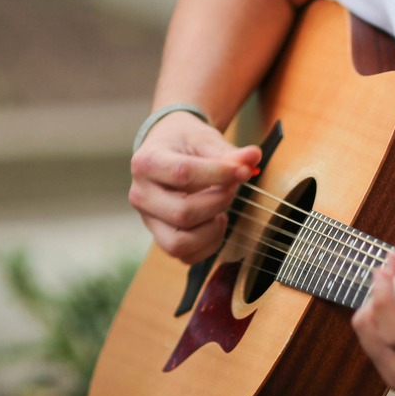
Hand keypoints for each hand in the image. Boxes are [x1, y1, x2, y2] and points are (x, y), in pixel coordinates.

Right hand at [128, 110, 260, 262]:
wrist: (167, 149)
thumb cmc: (185, 143)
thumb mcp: (204, 139)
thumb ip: (228, 152)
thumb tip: (253, 157)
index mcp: (146, 162)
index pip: (183, 173)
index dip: (219, 174)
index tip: (243, 171)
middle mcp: (140, 195)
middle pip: (182, 213)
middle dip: (218, 202)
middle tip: (232, 188)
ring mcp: (148, 220)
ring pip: (179, 243)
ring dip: (212, 228)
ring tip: (222, 207)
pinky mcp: (160, 237)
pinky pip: (186, 256)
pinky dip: (210, 243)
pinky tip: (217, 220)